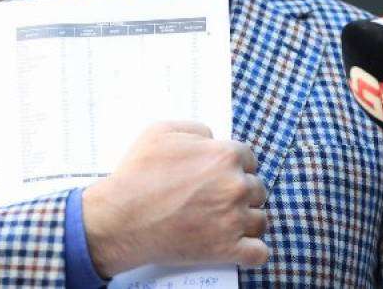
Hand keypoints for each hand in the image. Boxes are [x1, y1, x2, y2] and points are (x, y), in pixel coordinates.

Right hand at [81, 121, 268, 276]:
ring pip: (261, 220)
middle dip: (241, 192)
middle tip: (221, 198)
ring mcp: (233, 220)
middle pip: (257, 188)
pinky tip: (241, 246)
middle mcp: (234, 186)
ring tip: (228, 222)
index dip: (236, 166)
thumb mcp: (161, 131)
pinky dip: (252, 251)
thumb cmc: (138, 174)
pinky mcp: (227, 250)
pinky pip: (258, 253)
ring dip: (248, 220)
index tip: (226, 174)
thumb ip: (195, 129)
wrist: (121, 218)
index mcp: (224, 156)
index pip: (249, 158)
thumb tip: (212, 138)